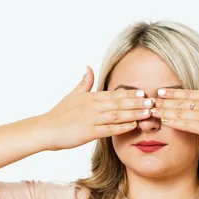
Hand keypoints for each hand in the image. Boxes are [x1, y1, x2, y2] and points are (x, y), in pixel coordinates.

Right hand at [35, 66, 153, 150]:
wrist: (45, 129)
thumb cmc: (59, 114)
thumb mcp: (72, 94)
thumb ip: (84, 82)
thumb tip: (88, 67)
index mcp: (90, 97)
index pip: (114, 94)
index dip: (130, 93)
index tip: (144, 92)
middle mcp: (93, 106)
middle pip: (119, 103)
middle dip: (137, 102)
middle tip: (153, 101)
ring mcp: (91, 119)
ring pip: (117, 115)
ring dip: (134, 113)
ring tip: (148, 113)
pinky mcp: (89, 132)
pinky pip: (109, 129)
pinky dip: (122, 127)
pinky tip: (133, 126)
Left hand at [151, 58, 198, 141]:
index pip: (188, 93)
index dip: (173, 92)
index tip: (160, 91)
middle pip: (179, 101)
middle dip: (163, 101)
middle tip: (148, 101)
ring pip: (179, 112)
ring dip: (164, 112)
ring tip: (150, 111)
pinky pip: (185, 125)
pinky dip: (173, 122)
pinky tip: (163, 122)